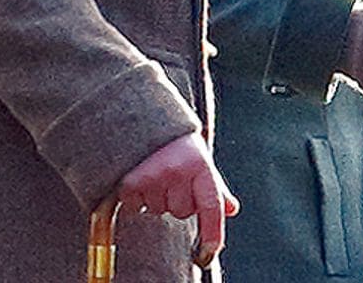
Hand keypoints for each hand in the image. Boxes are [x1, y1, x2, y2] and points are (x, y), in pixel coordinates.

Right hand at [116, 131, 238, 266]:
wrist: (135, 108)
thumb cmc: (172, 137)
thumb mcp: (197, 155)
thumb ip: (213, 185)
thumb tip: (232, 209)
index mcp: (200, 164)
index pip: (212, 207)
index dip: (212, 235)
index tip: (207, 254)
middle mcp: (179, 171)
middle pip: (180, 211)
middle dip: (174, 200)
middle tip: (167, 177)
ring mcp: (154, 174)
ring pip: (156, 209)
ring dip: (152, 198)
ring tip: (149, 172)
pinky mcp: (131, 178)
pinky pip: (135, 204)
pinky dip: (133, 196)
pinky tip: (134, 176)